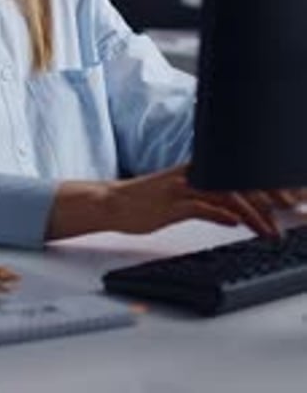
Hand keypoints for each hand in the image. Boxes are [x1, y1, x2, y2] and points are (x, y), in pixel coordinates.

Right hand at [46, 166, 306, 240]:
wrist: (113, 203)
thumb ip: (209, 205)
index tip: (285, 201)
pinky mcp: (172, 204)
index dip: (264, 187)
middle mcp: (193, 174)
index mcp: (197, 170)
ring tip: (269, 231)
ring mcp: (182, 188)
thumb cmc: (146, 203)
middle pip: (238, 182)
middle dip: (267, 199)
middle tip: (288, 213)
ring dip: (253, 214)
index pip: (237, 175)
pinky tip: (236, 224)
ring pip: (226, 196)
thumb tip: (235, 216)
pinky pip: (203, 207)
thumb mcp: (182, 202)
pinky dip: (222, 215)